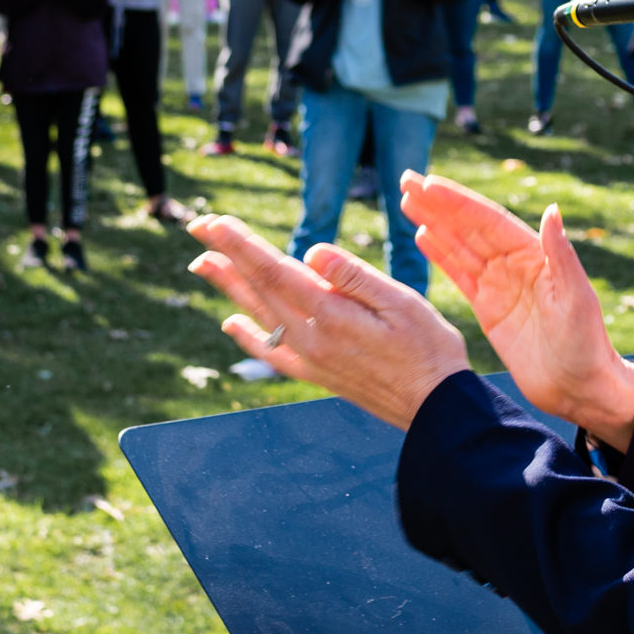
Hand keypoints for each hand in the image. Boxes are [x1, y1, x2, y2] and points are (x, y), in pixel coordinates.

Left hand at [187, 215, 468, 428]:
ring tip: (201, 263)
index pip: (274, 271)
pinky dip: (247, 335)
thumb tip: (310, 251)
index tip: (215, 222)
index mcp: (331, 316)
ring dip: (228, 287)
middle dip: (226, 255)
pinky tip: (231, 323)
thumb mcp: (402, 303)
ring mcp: (309, 359)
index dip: (240, 244)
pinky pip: (270, 351)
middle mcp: (311, 339)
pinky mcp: (315, 374)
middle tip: (198, 226)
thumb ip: (354, 277)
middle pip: (258, 289)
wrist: (435, 411)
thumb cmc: (428, 349)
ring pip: (258, 315)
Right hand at [400, 172, 633, 451]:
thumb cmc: (586, 344)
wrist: (580, 389)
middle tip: (406, 180)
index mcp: (535, 255)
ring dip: (433, 223)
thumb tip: (552, 209)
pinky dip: (440, 255)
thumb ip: (560, 255)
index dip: (458, 202)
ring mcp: (500, 285)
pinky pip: (459, 275)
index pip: (489, 221)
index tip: (429, 185)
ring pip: (459, 246)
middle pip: (468, 227)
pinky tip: (421, 236)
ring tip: (405, 201)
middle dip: (437, 204)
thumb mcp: (576, 299)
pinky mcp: (488, 309)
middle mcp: (514, 264)